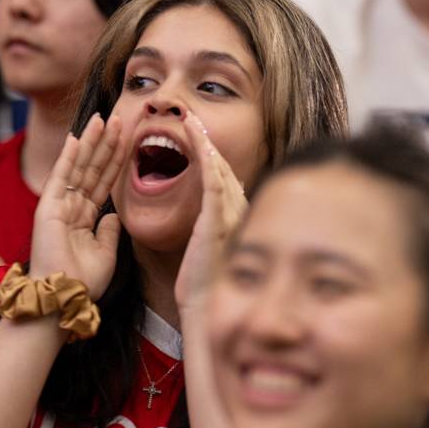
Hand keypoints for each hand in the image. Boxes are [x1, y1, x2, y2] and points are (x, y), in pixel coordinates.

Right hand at [28, 114, 127, 300]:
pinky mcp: (48, 208)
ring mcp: (58, 206)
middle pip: (93, 169)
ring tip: (103, 119)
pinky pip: (61, 176)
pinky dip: (70, 156)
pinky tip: (78, 137)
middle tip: (118, 118)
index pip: (103, 182)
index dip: (116, 160)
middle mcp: (71, 208)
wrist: (63, 299)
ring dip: (92, 142)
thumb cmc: (83, 283)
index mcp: (85, 219)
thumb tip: (115, 214)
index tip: (128, 139)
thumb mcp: (107, 253)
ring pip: (79, 167)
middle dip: (106, 144)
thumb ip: (109, 231)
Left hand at [174, 114, 245, 313]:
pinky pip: (212, 181)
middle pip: (224, 168)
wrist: (206, 307)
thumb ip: (214, 232)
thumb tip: (211, 223)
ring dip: (204, 143)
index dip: (211, 156)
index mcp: (234, 219)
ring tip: (190, 121)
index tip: (199, 138)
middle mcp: (237, 212)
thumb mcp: (211, 252)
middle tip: (193, 120)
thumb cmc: (204, 286)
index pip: (225, 179)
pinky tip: (197, 140)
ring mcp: (229, 214)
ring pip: (219, 169)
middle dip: (209, 143)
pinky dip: (205, 158)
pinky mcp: (217, 219)